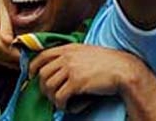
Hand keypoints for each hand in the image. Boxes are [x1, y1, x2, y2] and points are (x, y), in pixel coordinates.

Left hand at [30, 43, 145, 110]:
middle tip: (49, 95)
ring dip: (52, 97)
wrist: (123, 70)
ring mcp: (71, 69)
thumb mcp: (85, 51)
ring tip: (59, 102)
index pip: (42, 56)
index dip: (33, 67)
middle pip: (43, 73)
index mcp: (67, 48)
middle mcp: (66, 57)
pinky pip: (59, 96)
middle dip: (43, 86)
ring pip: (48, 85)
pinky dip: (60, 104)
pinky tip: (66, 107)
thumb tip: (60, 65)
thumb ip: (71, 55)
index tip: (31, 76)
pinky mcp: (76, 83)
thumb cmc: (107, 62)